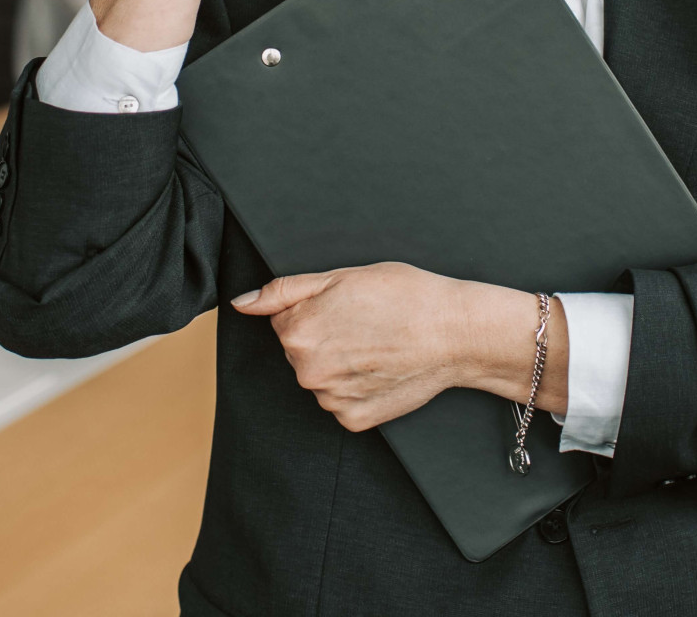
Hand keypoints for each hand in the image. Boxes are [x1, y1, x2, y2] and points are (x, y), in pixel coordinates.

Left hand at [232, 263, 568, 430]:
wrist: (455, 332)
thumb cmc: (405, 296)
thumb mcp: (342, 276)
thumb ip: (284, 291)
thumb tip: (242, 304)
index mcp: (297, 331)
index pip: (285, 320)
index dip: (316, 309)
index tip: (347, 306)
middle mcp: (307, 371)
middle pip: (300, 350)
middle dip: (324, 336)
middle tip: (365, 323)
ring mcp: (330, 399)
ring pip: (321, 376)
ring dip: (340, 363)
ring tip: (377, 344)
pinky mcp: (354, 419)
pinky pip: (341, 401)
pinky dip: (357, 387)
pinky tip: (381, 369)